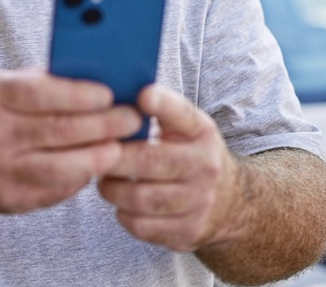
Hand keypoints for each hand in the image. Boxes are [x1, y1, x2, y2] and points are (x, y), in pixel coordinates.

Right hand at [0, 70, 142, 213]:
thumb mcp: (3, 84)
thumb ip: (44, 80)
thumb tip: (99, 74)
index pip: (40, 94)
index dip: (78, 94)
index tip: (110, 94)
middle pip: (57, 131)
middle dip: (102, 125)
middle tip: (132, 119)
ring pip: (60, 168)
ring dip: (97, 158)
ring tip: (120, 148)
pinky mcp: (9, 200)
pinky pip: (54, 191)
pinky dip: (79, 178)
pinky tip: (95, 167)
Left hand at [97, 85, 239, 251]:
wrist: (231, 203)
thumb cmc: (191, 155)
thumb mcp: (187, 128)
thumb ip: (159, 111)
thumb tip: (115, 94)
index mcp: (202, 132)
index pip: (183, 114)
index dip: (162, 103)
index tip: (142, 95)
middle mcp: (205, 166)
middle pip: (151, 161)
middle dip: (115, 157)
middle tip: (93, 153)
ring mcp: (199, 202)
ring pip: (141, 198)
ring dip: (113, 189)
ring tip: (104, 179)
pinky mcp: (187, 231)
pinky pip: (142, 226)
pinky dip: (123, 214)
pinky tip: (121, 203)